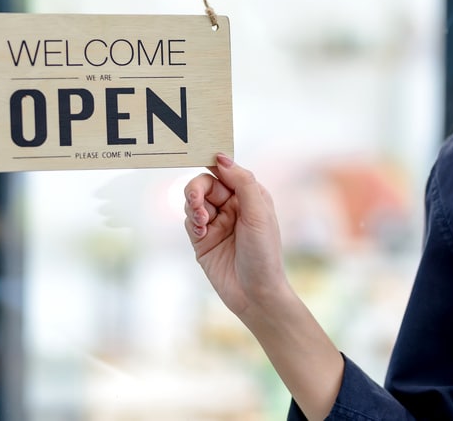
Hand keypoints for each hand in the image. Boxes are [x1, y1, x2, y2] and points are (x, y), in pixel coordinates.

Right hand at [184, 153, 289, 317]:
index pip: (226, 171)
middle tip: (196, 201)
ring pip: (193, 201)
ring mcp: (216, 223)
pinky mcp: (202, 240)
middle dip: (197, 190)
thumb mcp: (258, 213)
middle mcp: (232, 207)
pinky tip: (201, 234)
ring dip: (194, 207)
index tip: (200, 160)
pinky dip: (192, 223)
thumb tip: (221, 158)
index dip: (212, 164)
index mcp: (250, 196)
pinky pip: (188, 221)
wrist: (255, 294)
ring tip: (202, 223)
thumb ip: (242, 182)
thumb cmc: (264, 254)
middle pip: (205, 184)